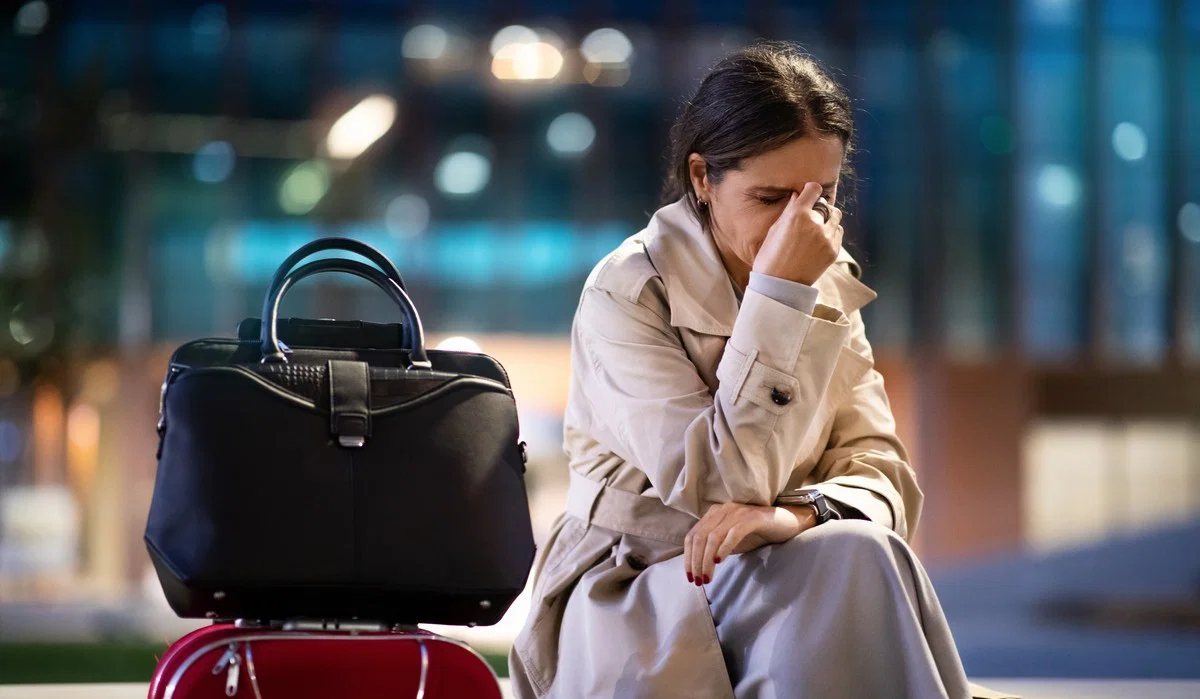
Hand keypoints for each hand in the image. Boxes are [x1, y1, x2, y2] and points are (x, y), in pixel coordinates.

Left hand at [683, 502, 816, 585]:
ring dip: (706, 560)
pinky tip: (719, 561)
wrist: (786, 523)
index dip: (688, 557)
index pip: (692, 536)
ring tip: (707, 577)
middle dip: (696, 562)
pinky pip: (733, 533)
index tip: (690, 577)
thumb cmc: (757, 534)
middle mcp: (722, 510)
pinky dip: (724, 548)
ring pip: (713, 537)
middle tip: (698, 581)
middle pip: (699, 537)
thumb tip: (699, 567)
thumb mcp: (731, 541)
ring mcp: (737, 512)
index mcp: (714, 514)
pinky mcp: (752, 518)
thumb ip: (715, 548)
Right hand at [751, 181, 843, 285]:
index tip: (808, 195)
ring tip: (817, 229)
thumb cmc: (770, 258)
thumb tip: (797, 196)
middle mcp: (815, 223)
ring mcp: (826, 238)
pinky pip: (838, 233)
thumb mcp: (774, 230)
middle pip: (825, 205)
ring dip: (827, 219)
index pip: (814, 189)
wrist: (779, 286)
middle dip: (818, 208)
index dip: (811, 190)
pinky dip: (831, 233)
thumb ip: (789, 211)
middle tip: (810, 217)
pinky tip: (819, 241)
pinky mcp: (833, 251)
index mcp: (797, 214)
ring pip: (835, 218)